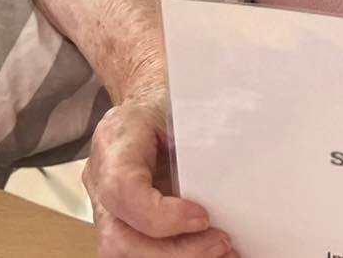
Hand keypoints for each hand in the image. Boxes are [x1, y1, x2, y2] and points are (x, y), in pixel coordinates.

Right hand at [85, 91, 234, 256]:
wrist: (148, 102)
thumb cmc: (167, 100)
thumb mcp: (185, 101)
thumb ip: (202, 129)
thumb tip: (241, 152)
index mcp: (116, 140)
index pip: (122, 189)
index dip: (159, 214)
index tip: (203, 216)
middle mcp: (101, 179)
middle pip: (118, 237)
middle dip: (172, 251)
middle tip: (220, 243)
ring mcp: (105, 207)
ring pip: (123, 252)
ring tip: (220, 252)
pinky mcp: (120, 223)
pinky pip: (137, 251)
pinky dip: (174, 255)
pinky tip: (208, 252)